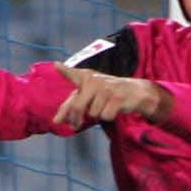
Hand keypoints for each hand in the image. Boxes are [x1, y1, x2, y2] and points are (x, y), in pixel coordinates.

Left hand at [50, 63, 167, 128]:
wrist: (135, 91)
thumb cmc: (107, 94)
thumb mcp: (89, 94)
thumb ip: (71, 106)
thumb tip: (55, 121)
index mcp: (86, 78)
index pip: (74, 74)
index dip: (65, 71)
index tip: (57, 65)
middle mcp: (94, 81)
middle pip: (77, 107)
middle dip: (76, 119)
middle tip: (75, 125)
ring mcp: (106, 88)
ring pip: (93, 114)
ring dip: (98, 114)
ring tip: (105, 106)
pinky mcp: (117, 97)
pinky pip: (105, 116)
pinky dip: (109, 116)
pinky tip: (114, 107)